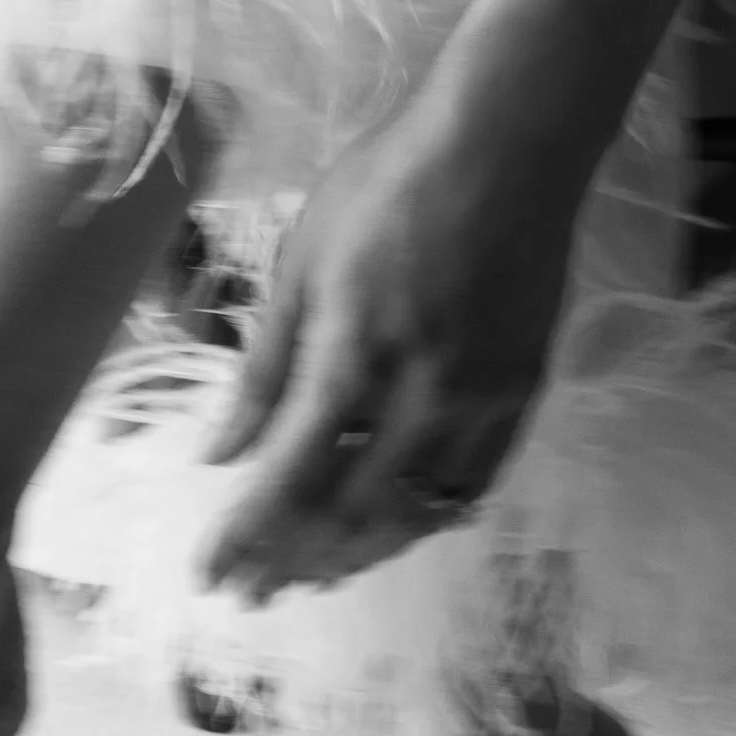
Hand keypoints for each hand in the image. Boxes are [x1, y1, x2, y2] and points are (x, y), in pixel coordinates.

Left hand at [196, 88, 582, 602]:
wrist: (508, 144)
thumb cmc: (387, 185)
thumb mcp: (300, 265)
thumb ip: (264, 373)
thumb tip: (220, 456)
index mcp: (354, 361)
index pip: (289, 482)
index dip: (246, 540)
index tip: (211, 576)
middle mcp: (423, 399)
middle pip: (353, 516)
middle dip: (295, 562)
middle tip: (255, 591)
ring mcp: (484, 401)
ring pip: (418, 513)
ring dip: (360, 552)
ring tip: (314, 573)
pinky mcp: (524, 392)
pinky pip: (473, 484)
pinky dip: (426, 516)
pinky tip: (394, 522)